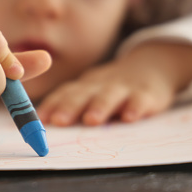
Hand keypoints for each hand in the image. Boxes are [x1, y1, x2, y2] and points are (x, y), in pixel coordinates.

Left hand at [37, 42, 191, 125]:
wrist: (151, 67)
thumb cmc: (110, 88)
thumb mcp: (90, 92)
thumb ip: (69, 106)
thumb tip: (43, 124)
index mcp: (84, 87)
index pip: (65, 93)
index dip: (52, 104)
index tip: (40, 119)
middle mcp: (100, 85)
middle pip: (83, 94)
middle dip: (69, 107)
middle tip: (59, 121)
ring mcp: (124, 88)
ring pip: (109, 96)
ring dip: (99, 107)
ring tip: (91, 120)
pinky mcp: (147, 94)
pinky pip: (141, 100)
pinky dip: (136, 107)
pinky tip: (130, 117)